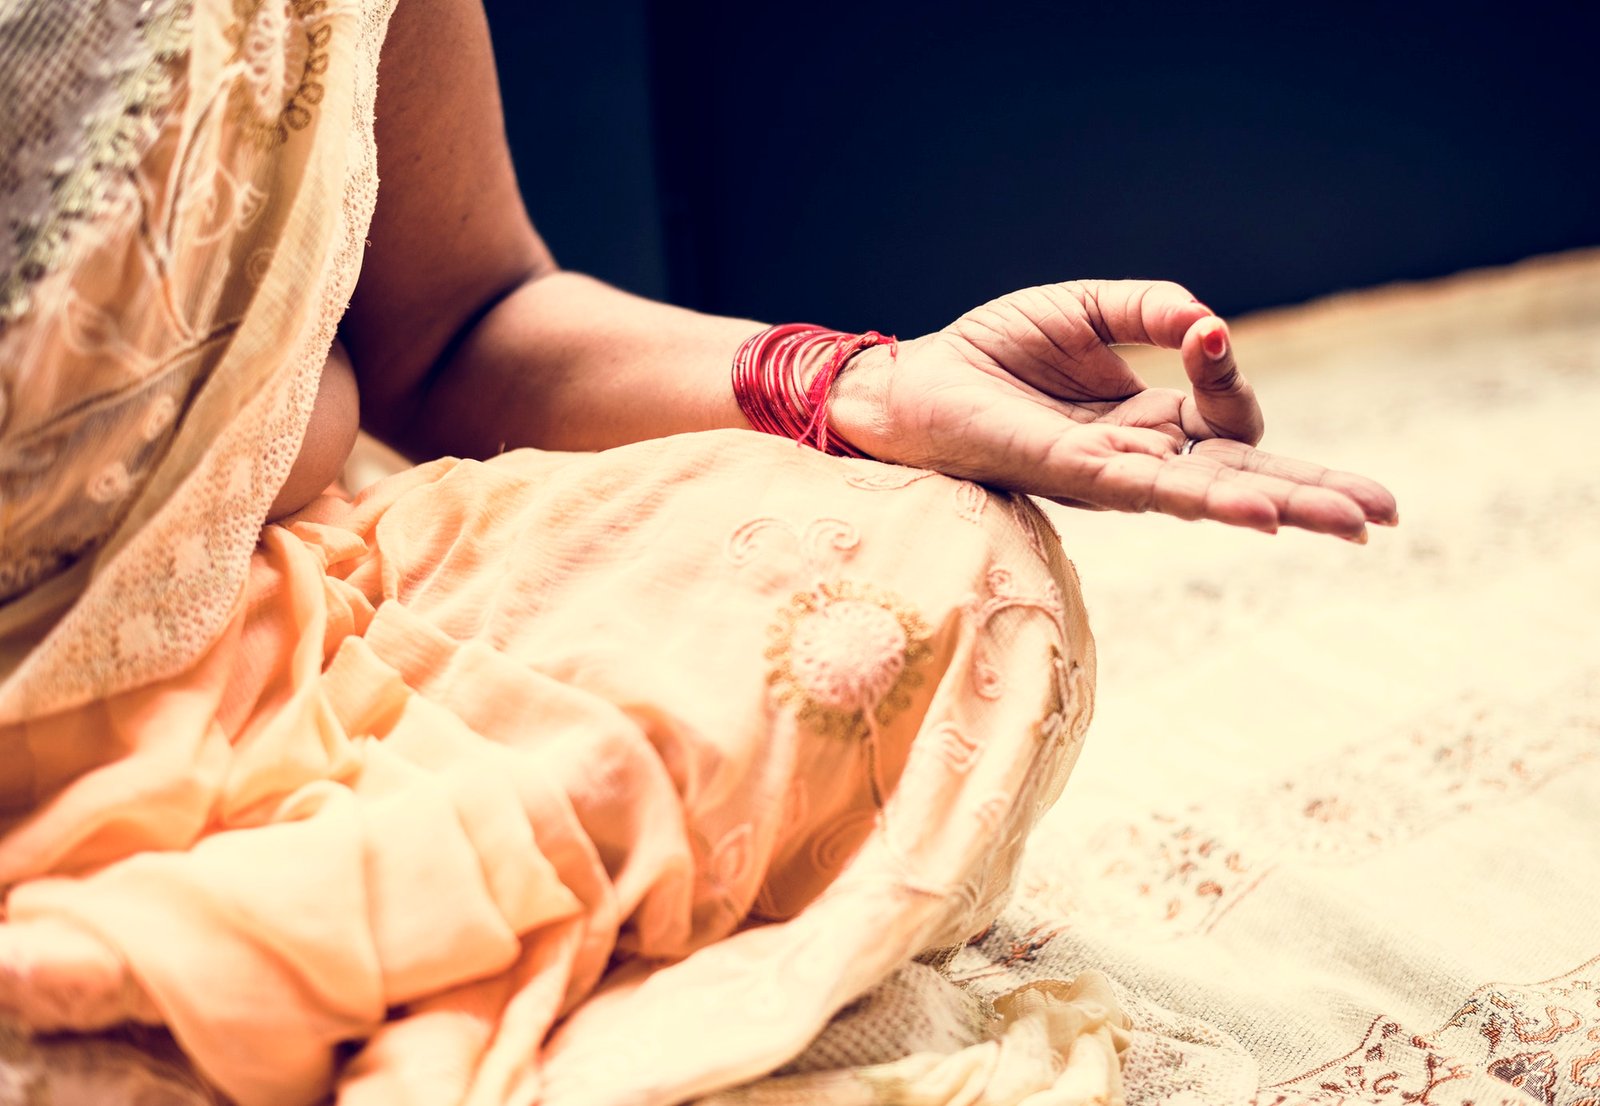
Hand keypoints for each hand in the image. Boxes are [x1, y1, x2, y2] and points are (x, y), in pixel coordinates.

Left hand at [831, 280, 1396, 539]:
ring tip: (1354, 524)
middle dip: (1315, 494)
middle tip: (1387, 513)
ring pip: (1215, 495)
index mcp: (1147, 421)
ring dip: (1285, 507)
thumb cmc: (992, 352)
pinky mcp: (1075, 477)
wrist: (912, 383)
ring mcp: (1113, 476)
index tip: (1204, 332)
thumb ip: (1152, 309)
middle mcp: (1140, 459)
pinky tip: (1260, 513)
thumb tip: (1212, 322)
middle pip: (1245, 478)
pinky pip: (1156, 493)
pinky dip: (1211, 500)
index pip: (1225, 414)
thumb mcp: (1084, 310)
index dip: (1228, 374)